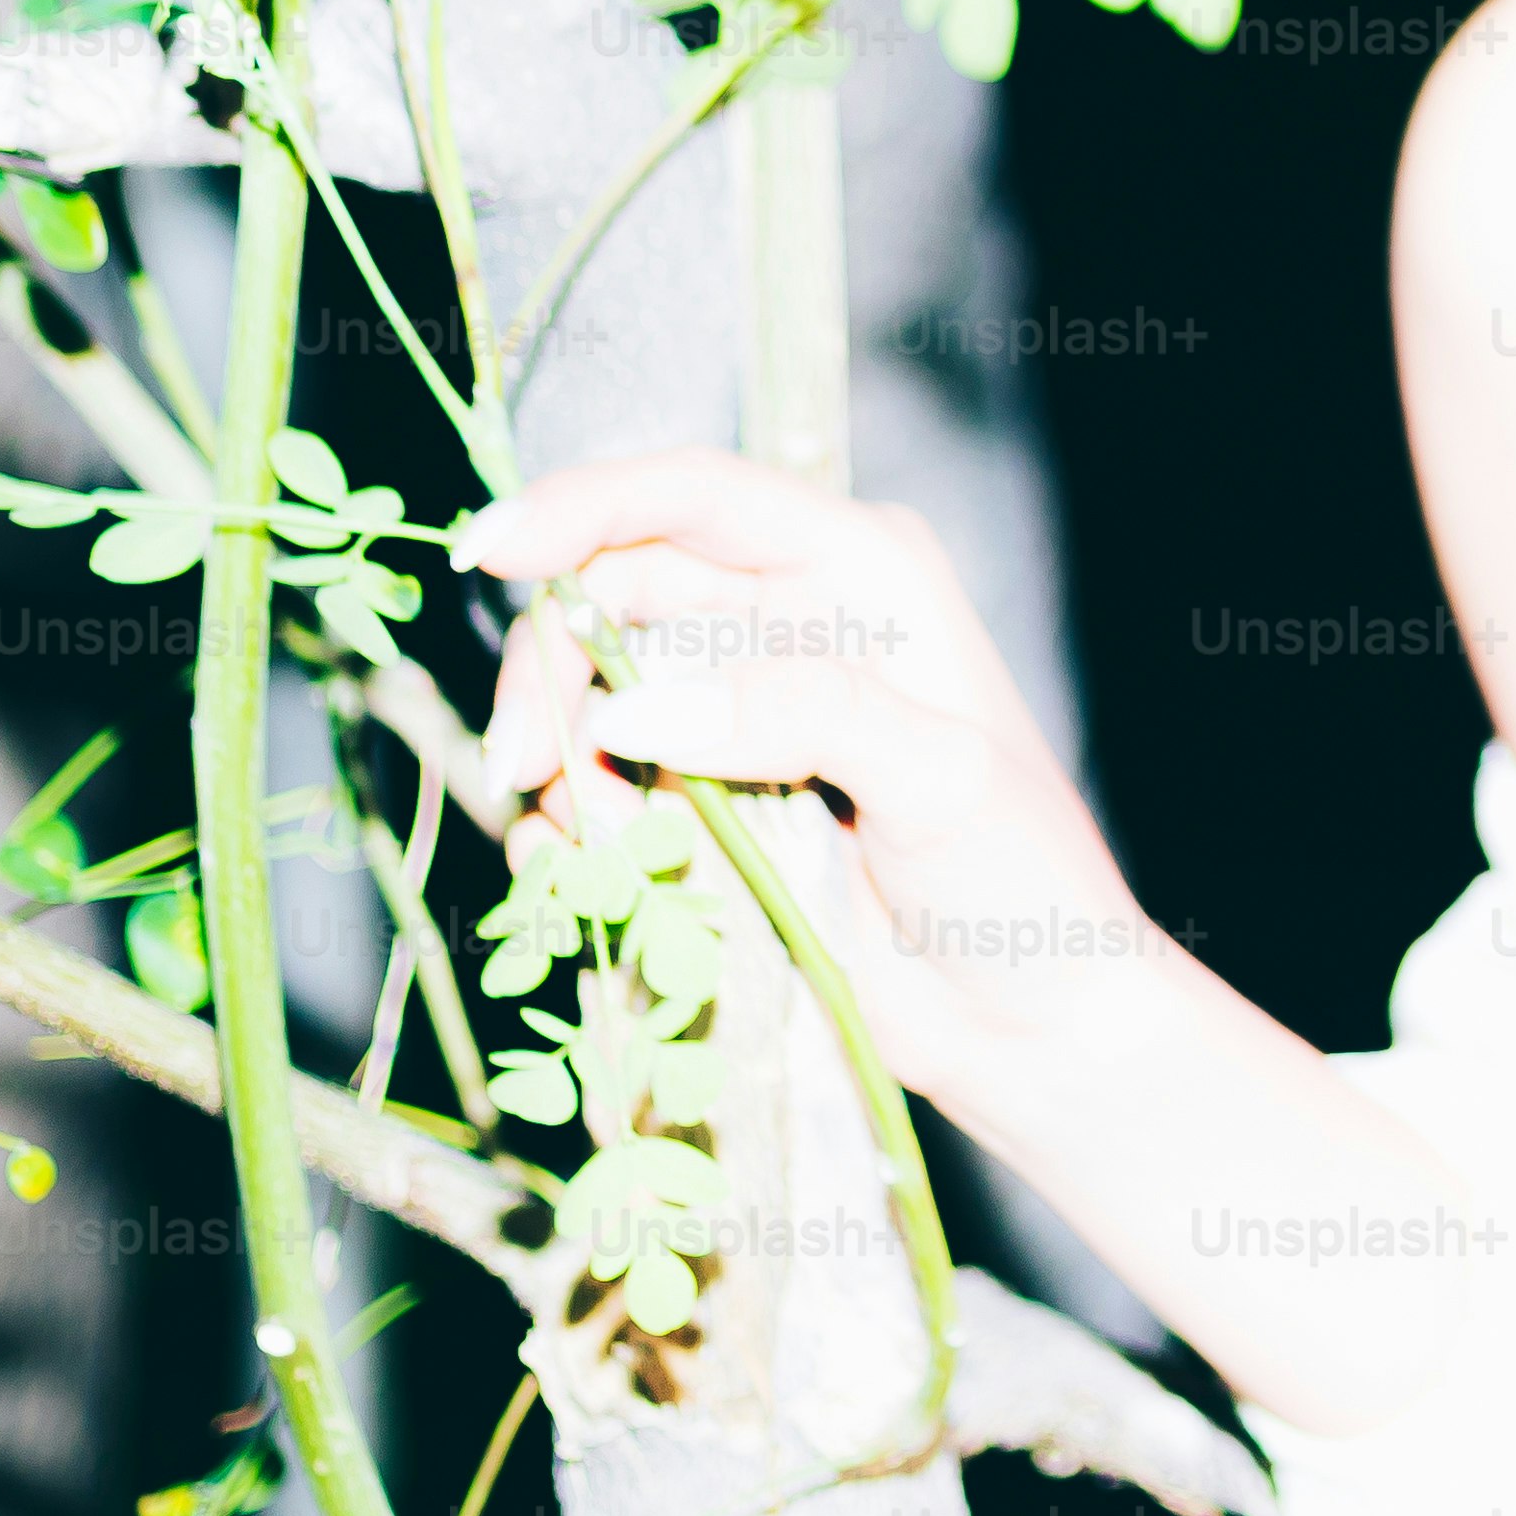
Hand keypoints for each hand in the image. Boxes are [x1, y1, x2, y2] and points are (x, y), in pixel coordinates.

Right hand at [455, 448, 1160, 1112]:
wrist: (1029, 1018)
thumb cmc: (1023, 884)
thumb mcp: (936, 781)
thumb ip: (801, 717)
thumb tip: (635, 706)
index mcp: (862, 571)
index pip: (696, 497)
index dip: (583, 505)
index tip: (487, 551)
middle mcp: (796, 618)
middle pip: (617, 590)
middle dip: (553, 668)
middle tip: (526, 767)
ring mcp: (746, 710)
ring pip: (594, 690)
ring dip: (560, 759)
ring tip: (585, 842)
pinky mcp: (713, 797)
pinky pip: (601, 782)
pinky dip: (571, 818)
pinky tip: (583, 869)